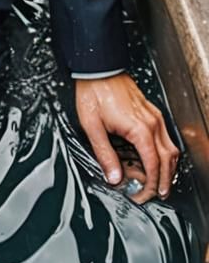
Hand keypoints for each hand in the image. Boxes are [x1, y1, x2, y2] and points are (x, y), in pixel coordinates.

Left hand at [75, 74, 179, 202]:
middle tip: (156, 194)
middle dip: (163, 180)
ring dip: (168, 167)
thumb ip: (104, 154)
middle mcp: (152, 122)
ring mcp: (153, 116)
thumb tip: (113, 176)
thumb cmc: (94, 92)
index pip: (153, 164)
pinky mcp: (151, 111)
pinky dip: (165, 152)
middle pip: (167, 159)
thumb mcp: (92, 126)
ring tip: (159, 182)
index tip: (144, 194)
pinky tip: (156, 159)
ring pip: (171, 147)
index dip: (150, 183)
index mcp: (139, 128)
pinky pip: (165, 136)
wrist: (98, 68)